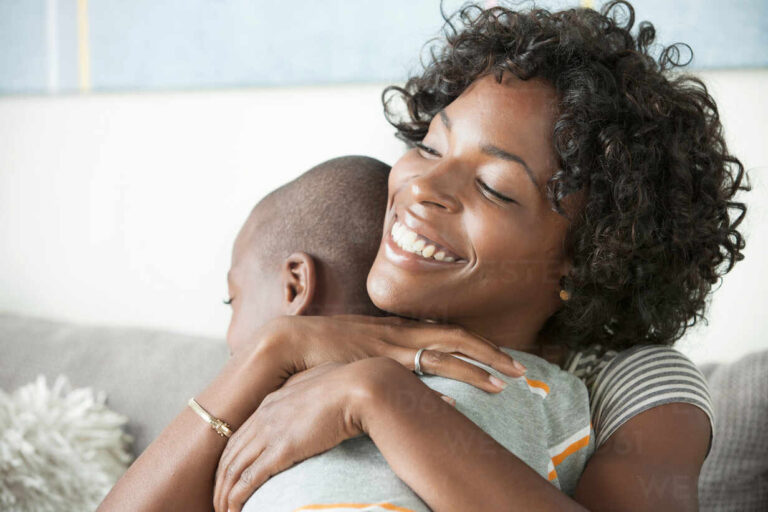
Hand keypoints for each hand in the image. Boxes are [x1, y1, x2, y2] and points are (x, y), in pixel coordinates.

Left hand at [213, 358, 453, 511]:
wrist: (359, 387)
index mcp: (273, 401)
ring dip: (224, 494)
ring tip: (223, 511)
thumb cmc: (351, 386)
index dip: (231, 459)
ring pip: (233, 469)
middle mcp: (265, 416)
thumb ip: (315, 397)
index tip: (229, 477)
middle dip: (220, 481)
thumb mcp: (324, 388)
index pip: (240, 435)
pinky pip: (248, 480)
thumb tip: (325, 405)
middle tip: (218, 500)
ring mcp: (271, 432)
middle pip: (230, 454)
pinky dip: (237, 498)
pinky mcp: (281, 450)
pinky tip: (233, 510)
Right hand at [252, 314, 526, 393]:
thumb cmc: (320, 347)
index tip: (501, 358)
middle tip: (519, 369)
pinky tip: (457, 400)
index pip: (448, 332)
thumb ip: (381, 358)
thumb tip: (402, 375)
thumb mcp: (359, 349)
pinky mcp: (378, 358)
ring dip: (476, 367)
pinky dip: (439, 383)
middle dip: (491, 352)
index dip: (477, 345)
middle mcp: (401, 331)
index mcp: (398, 328)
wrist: (289, 342)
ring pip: (446, 351)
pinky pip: (417, 369)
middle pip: (457, 337)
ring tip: (504, 382)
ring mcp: (392, 344)